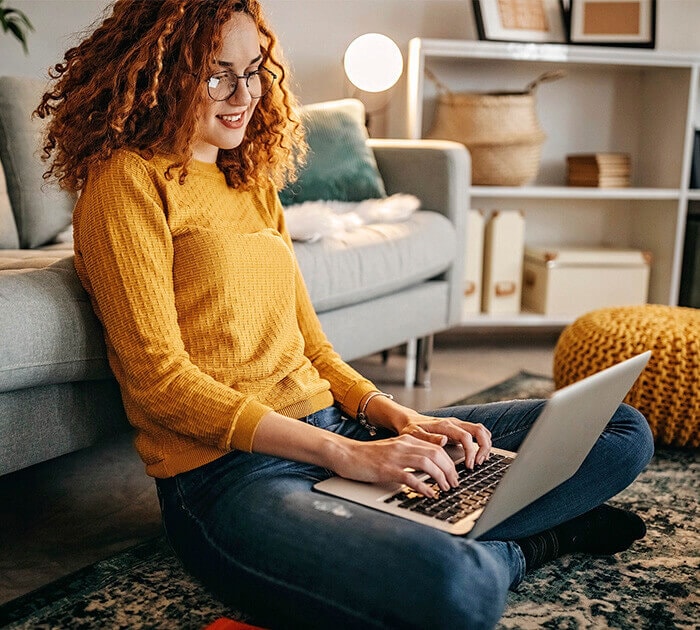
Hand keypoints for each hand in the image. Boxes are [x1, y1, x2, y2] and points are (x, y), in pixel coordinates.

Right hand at [330, 435, 459, 497]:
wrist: (345, 454)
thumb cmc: (367, 456)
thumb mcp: (393, 451)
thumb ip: (409, 455)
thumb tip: (429, 469)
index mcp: (406, 440)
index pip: (437, 447)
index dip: (449, 462)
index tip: (454, 474)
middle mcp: (403, 445)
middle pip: (436, 454)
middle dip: (450, 470)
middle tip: (454, 484)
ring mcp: (395, 457)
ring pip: (427, 463)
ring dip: (440, 477)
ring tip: (445, 489)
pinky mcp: (386, 469)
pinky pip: (410, 477)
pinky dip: (423, 486)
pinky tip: (429, 494)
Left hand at [398, 414, 491, 468]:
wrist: (410, 421)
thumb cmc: (411, 429)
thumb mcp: (415, 435)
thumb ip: (429, 438)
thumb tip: (444, 441)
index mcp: (445, 426)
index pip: (466, 437)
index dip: (471, 452)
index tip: (469, 465)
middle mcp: (454, 423)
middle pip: (479, 430)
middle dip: (483, 448)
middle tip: (478, 463)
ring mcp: (458, 425)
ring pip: (481, 430)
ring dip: (485, 445)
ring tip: (480, 461)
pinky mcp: (459, 429)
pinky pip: (477, 433)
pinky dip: (482, 443)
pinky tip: (478, 455)